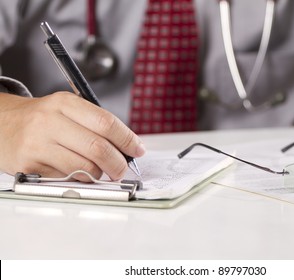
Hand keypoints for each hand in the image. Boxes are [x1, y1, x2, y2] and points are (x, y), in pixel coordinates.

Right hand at [0, 92, 145, 180]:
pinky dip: (77, 179)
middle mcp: (50, 121)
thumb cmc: (42, 118)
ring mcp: (37, 143)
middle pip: (98, 148)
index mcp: (65, 103)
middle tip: (121, 169)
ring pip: (83, 167)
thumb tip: (128, 147)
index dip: (127, 139)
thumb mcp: (67, 109)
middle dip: (118, 163)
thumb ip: (95, 124)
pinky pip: (65, 178)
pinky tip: (74, 171)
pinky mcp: (28, 164)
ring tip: (98, 171)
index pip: (106, 122)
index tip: (138, 149)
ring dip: (98, 174)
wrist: (1, 123)